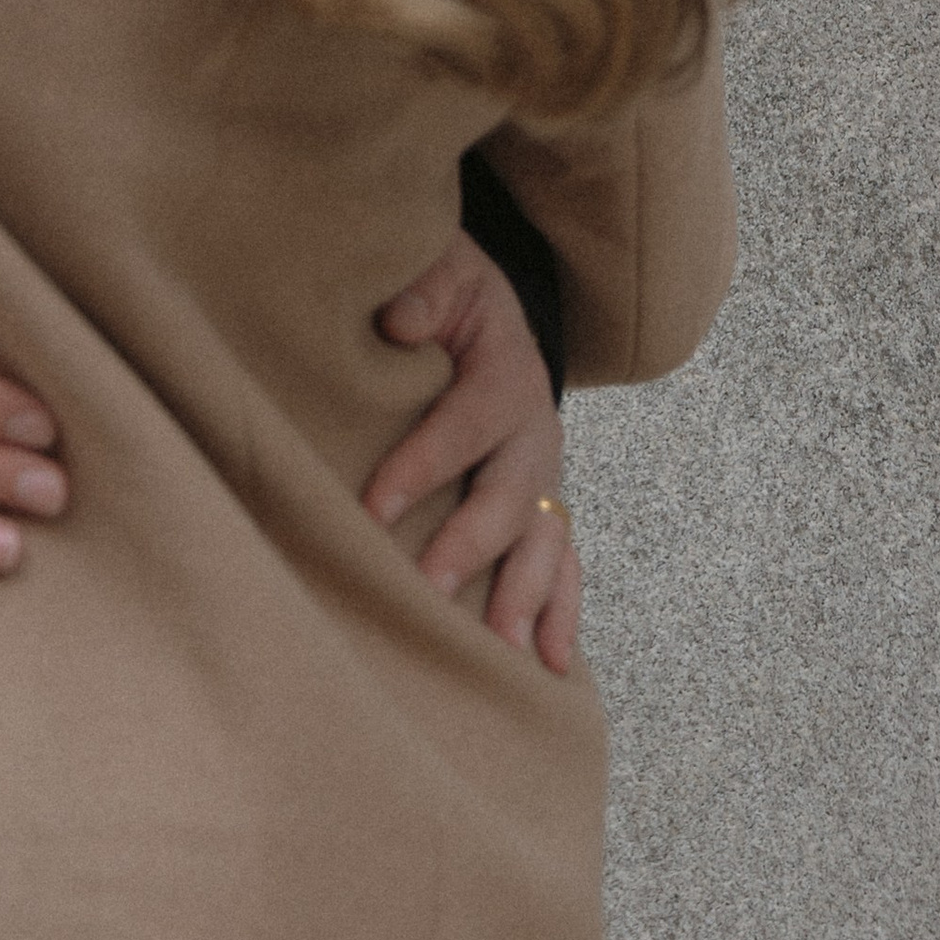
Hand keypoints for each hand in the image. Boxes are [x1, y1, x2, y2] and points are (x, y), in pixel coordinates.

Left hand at [365, 230, 580, 673]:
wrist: (493, 316)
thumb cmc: (450, 297)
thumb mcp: (441, 273)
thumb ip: (423, 290)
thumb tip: (398, 323)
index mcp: (507, 374)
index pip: (465, 424)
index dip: (422, 464)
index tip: (374, 507)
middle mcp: (536, 432)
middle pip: (511, 496)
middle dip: (471, 545)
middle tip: (430, 589)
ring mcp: (546, 476)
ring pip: (544, 542)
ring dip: (523, 595)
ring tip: (499, 649)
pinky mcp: (544, 508)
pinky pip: (565, 566)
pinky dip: (563, 615)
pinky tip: (551, 666)